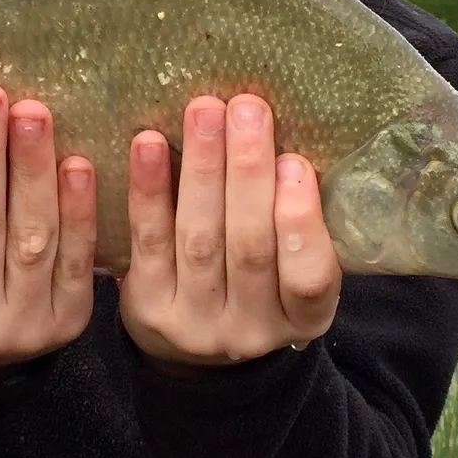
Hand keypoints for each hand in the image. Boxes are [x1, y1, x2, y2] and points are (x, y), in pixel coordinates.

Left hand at [118, 95, 340, 369]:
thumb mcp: (288, 268)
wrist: (188, 348)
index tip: (295, 163)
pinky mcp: (148, 308)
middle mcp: (251, 331)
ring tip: (204, 112)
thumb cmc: (252, 283)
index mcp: (302, 318)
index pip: (309, 278)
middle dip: (247, 172)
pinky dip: (149, 190)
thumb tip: (279, 136)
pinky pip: (149, 241)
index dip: (301, 223)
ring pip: (199, 239)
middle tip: (247, 109)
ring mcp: (195, 324)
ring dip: (201, 168)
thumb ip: (291, 220)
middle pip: (249, 247)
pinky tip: (149, 144)